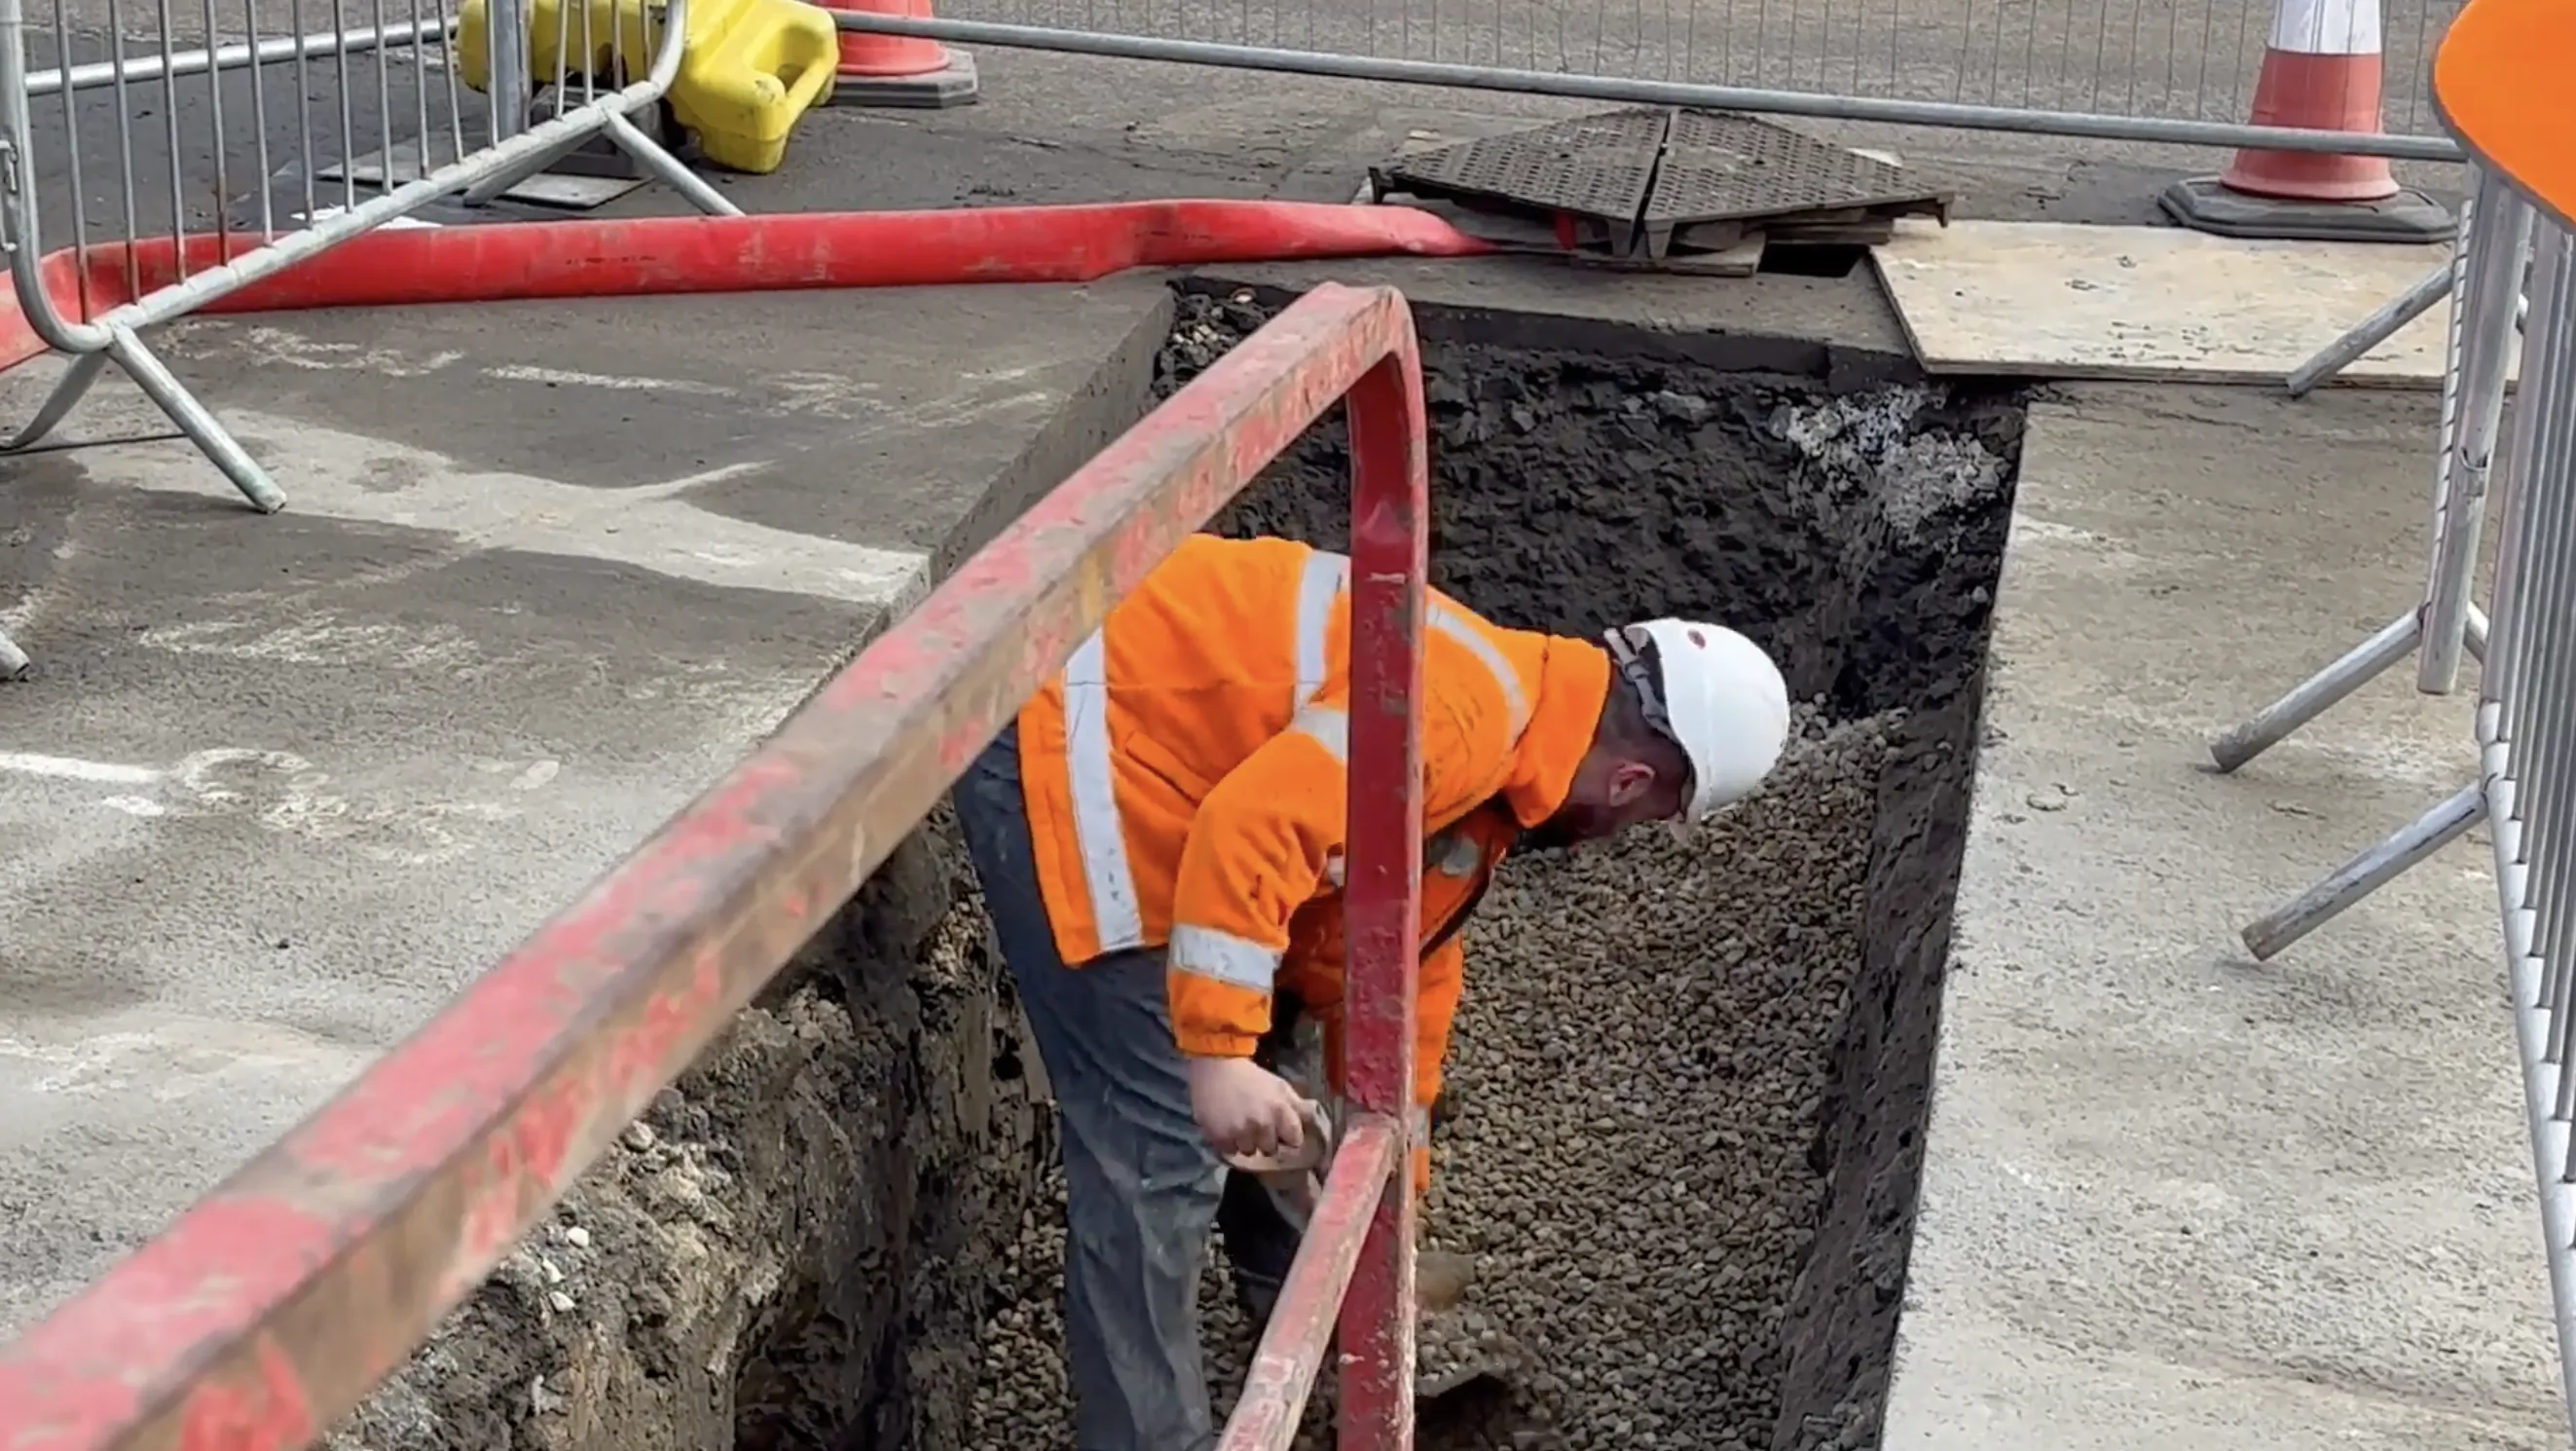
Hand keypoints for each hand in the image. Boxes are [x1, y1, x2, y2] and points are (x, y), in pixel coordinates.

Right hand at [1186, 1055, 1309, 1160]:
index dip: (1288, 1137)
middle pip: (1271, 1149)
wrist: (1216, 1067)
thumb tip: (1312, 1120)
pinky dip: (1229, 1143)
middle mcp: (1262, 1125)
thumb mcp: (1279, 1086)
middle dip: (1266, 1140)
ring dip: (1247, 1142)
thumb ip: (1297, 1105)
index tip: (1282, 1132)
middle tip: (1258, 1127)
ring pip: (1250, 1151)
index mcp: (1280, 1112)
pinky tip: (1227, 1128)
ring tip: (1240, 1128)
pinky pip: (1230, 1151)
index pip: (1295, 1140)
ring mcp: (1240, 1133)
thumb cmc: (1250, 1076)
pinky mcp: (1220, 1138)